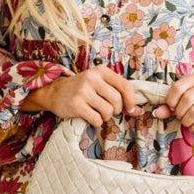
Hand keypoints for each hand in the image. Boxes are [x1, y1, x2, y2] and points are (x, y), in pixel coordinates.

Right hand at [26, 64, 143, 127]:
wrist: (55, 92)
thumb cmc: (83, 89)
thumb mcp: (100, 84)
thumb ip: (119, 94)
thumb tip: (138, 111)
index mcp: (101, 71)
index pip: (125, 86)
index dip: (131, 100)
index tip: (130, 109)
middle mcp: (92, 78)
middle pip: (117, 101)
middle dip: (116, 110)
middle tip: (108, 110)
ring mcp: (83, 91)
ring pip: (108, 111)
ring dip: (106, 117)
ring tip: (98, 113)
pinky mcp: (76, 104)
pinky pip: (97, 119)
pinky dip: (97, 122)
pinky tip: (90, 117)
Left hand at [151, 72, 193, 133]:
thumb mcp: (183, 102)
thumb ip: (169, 106)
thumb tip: (156, 113)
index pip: (177, 87)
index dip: (171, 101)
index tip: (172, 107)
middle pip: (186, 99)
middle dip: (179, 112)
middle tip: (181, 117)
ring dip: (187, 121)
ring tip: (187, 122)